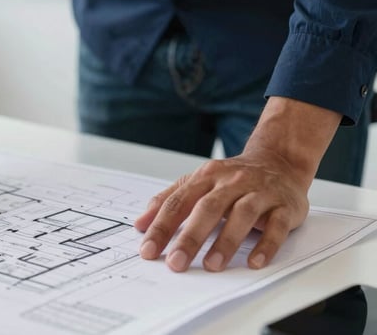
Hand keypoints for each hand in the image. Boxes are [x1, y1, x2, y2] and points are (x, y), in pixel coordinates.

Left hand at [134, 151, 308, 271]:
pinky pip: (277, 226)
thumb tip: (140, 223)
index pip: (178, 202)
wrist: (278, 160)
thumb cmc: (232, 178)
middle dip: (190, 237)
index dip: (161, 227)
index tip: (148, 250)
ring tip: (212, 265)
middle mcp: (231, 182)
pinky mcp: (285, 206)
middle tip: (176, 262)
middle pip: (208, 208)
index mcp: (206, 177)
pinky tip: (255, 262)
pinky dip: (266, 245)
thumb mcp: (197, 182)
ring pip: (242, 215)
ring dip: (226, 241)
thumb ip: (168, 200)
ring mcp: (259, 192)